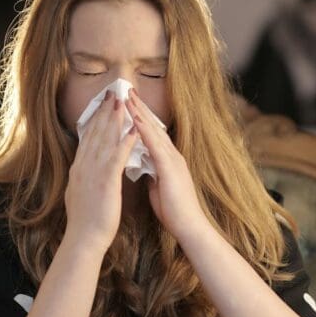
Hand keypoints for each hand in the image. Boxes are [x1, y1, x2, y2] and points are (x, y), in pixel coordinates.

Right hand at [64, 90, 140, 252]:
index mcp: (79, 169)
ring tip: (123, 102)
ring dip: (114, 119)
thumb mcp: (81, 193)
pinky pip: (116, 157)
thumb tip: (86, 170)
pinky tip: (133, 129)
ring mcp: (93, 172)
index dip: (97, 120)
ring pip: (104, 140)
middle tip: (113, 93)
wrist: (84, 239)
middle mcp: (84, 166)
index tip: (104, 105)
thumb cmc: (86, 221)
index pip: (88, 138)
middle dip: (105, 112)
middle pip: (95, 133)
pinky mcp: (105, 181)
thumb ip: (85, 178)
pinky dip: (125, 141)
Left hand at [124, 89, 209, 241]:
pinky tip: (135, 119)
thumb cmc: (174, 211)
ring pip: (154, 131)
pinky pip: (155, 146)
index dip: (140, 117)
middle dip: (139, 107)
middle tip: (126, 89)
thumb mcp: (159, 186)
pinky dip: (144, 131)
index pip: (152, 134)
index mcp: (168, 160)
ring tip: (127, 97)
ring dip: (140, 113)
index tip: (128, 103)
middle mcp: (172, 155)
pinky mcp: (171, 168)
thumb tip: (143, 164)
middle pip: (153, 126)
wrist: (189, 227)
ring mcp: (173, 160)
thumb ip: (152, 172)